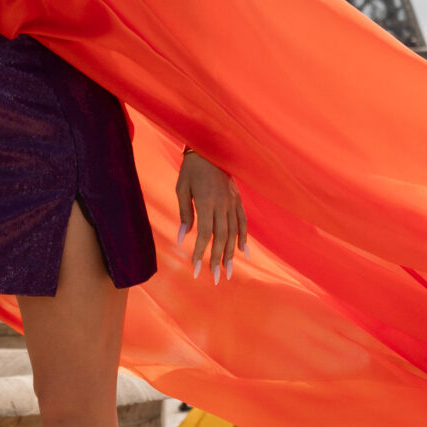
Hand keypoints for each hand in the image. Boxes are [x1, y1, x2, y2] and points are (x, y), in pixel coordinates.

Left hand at [175, 148, 247, 284]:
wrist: (209, 147)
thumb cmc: (191, 170)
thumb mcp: (182, 189)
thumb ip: (185, 214)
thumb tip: (183, 239)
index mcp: (206, 200)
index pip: (205, 233)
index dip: (201, 252)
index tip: (196, 268)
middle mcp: (222, 203)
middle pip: (222, 237)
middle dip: (219, 260)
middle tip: (217, 278)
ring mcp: (232, 202)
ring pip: (234, 232)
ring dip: (231, 254)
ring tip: (229, 272)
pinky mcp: (237, 200)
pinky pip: (243, 222)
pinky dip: (244, 238)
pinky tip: (243, 253)